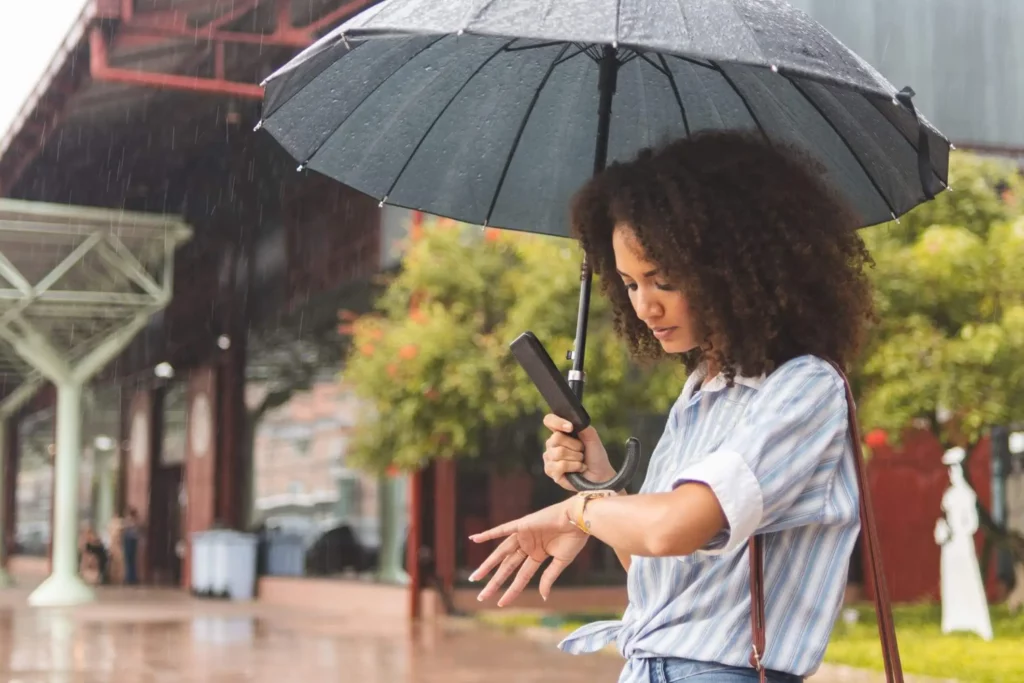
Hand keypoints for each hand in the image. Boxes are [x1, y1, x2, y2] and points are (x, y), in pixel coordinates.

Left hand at [468, 499, 587, 606]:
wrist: (579, 519)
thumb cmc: (574, 538)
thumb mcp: (561, 562)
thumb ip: (549, 578)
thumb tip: (543, 597)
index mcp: (538, 555)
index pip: (521, 577)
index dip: (511, 591)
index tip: (501, 603)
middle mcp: (528, 546)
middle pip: (507, 567)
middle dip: (494, 582)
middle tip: (481, 596)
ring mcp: (524, 536)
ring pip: (501, 553)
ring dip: (488, 565)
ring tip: (475, 577)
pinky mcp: (522, 524)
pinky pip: (502, 529)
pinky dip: (488, 534)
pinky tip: (474, 539)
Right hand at [541, 414, 614, 490]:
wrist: (600, 475)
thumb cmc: (596, 456)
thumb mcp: (593, 439)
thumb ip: (584, 428)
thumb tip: (573, 422)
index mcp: (561, 432)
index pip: (549, 420)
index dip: (557, 422)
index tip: (571, 428)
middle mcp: (552, 444)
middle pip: (556, 437)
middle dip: (575, 446)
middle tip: (582, 451)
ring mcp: (549, 457)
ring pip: (559, 452)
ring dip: (576, 458)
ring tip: (580, 461)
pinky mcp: (550, 470)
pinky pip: (560, 465)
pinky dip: (574, 467)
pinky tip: (578, 469)